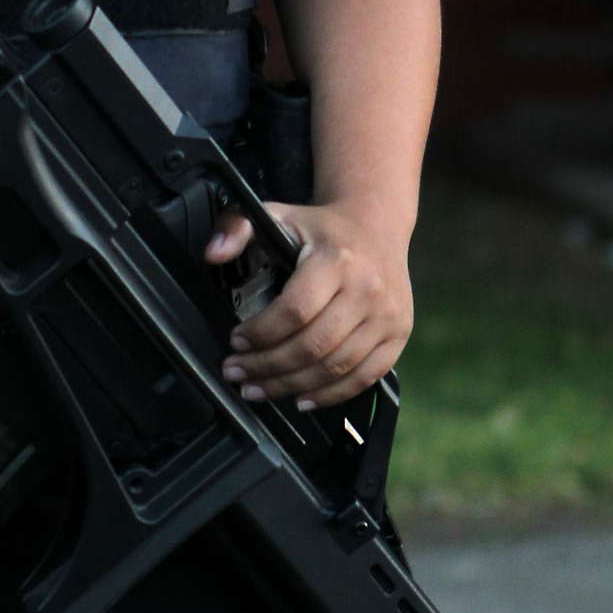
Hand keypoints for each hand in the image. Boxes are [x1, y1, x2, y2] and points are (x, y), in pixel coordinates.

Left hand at [202, 200, 412, 409]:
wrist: (376, 225)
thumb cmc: (321, 228)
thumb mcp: (278, 214)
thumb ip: (237, 227)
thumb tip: (213, 254)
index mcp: (337, 259)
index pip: (295, 310)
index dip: (261, 332)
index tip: (235, 340)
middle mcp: (368, 289)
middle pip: (313, 345)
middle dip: (267, 367)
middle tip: (237, 373)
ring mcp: (387, 315)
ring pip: (335, 367)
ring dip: (291, 385)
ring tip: (258, 389)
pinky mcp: (399, 334)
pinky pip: (364, 377)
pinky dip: (330, 395)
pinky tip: (301, 398)